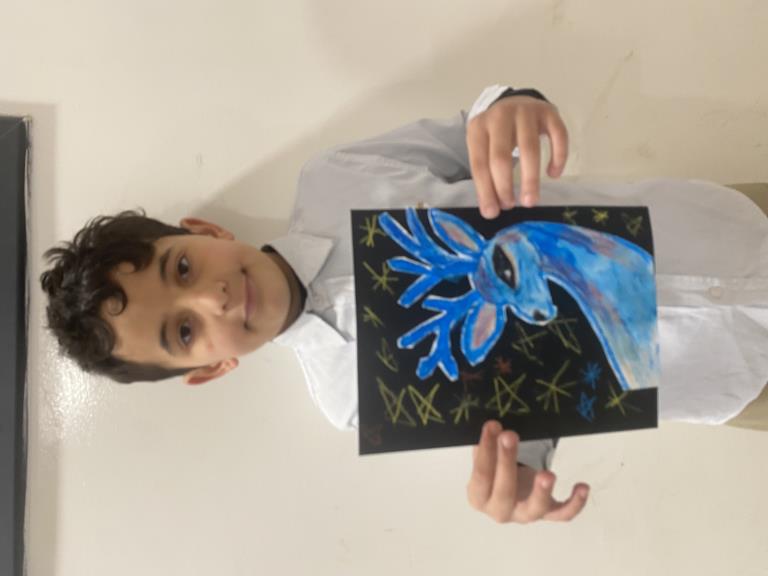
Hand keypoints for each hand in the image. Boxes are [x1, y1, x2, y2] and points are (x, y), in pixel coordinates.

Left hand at [467, 95, 568, 217]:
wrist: (515, 102)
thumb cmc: (497, 134)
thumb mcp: (484, 147)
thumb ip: (487, 174)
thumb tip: (492, 209)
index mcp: (478, 128)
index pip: (479, 163)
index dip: (485, 190)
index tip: (492, 212)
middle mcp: (500, 116)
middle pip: (501, 156)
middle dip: (505, 186)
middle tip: (511, 206)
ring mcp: (525, 111)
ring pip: (529, 148)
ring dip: (530, 178)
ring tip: (530, 200)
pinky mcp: (548, 111)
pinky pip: (558, 136)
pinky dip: (558, 157)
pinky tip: (554, 174)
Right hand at [467, 420, 588, 523]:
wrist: (505, 491)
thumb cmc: (494, 470)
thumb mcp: (486, 456)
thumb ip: (487, 444)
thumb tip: (493, 425)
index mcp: (479, 497)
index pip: (481, 475)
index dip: (486, 450)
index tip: (492, 425)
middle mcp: (500, 510)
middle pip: (504, 491)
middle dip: (506, 461)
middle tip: (510, 436)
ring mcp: (525, 514)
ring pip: (535, 508)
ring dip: (542, 491)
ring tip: (548, 474)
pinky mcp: (548, 514)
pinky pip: (563, 514)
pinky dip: (575, 503)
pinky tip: (582, 486)